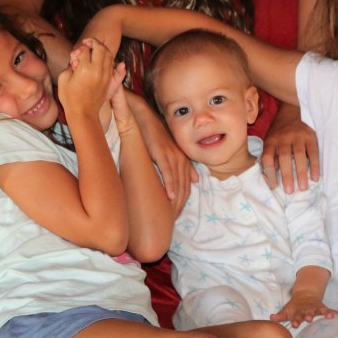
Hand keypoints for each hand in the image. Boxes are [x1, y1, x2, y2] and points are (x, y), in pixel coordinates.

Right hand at [57, 38, 114, 117]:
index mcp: (85, 69)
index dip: (79, 49)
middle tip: (87, 42)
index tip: (75, 54)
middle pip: (100, 48)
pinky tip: (103, 57)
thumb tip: (77, 59)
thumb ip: (70, 65)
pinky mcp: (109, 80)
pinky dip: (108, 58)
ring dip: (102, 48)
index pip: (85, 50)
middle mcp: (98, 70)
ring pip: (109, 54)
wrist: (83, 113)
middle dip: (93, 42)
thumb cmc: (70, 97)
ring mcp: (106, 75)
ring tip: (95, 48)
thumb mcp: (64, 78)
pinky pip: (113, 64)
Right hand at [125, 91, 196, 212]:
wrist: (141, 116)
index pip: (186, 183)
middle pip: (184, 185)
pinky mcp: (161, 152)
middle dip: (180, 204)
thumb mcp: (166, 151)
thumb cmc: (150, 134)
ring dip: (176, 198)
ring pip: (178, 180)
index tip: (177, 215)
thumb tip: (196, 180)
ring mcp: (171, 154)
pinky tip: (169, 196)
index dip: (183, 199)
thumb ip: (178, 166)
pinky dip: (169, 184)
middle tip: (173, 220)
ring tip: (173, 215)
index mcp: (181, 158)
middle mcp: (179, 157)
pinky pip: (167, 171)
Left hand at [261, 102, 319, 193]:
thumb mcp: (270, 142)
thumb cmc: (279, 133)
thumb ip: (270, 157)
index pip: (268, 158)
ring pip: (299, 155)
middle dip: (287, 175)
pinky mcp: (310, 136)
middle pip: (284, 157)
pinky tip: (315, 177)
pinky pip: (313, 152)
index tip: (274, 186)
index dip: (269, 173)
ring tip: (303, 187)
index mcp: (271, 141)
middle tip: (289, 191)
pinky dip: (315, 165)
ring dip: (301, 172)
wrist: (292, 112)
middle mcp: (283, 138)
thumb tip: (269, 179)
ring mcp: (298, 136)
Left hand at [270, 290, 334, 328]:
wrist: (306, 293)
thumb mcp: (287, 310)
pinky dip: (328, 313)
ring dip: (311, 315)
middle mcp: (304, 310)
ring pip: (312, 312)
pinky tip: (331, 317)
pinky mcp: (320, 307)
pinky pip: (324, 310)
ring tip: (311, 318)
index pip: (294, 317)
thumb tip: (270, 318)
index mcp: (296, 312)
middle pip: (302, 315)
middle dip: (301, 318)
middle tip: (301, 321)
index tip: (294, 325)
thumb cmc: (295, 306)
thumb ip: (280, 316)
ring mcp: (312, 308)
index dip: (294, 321)